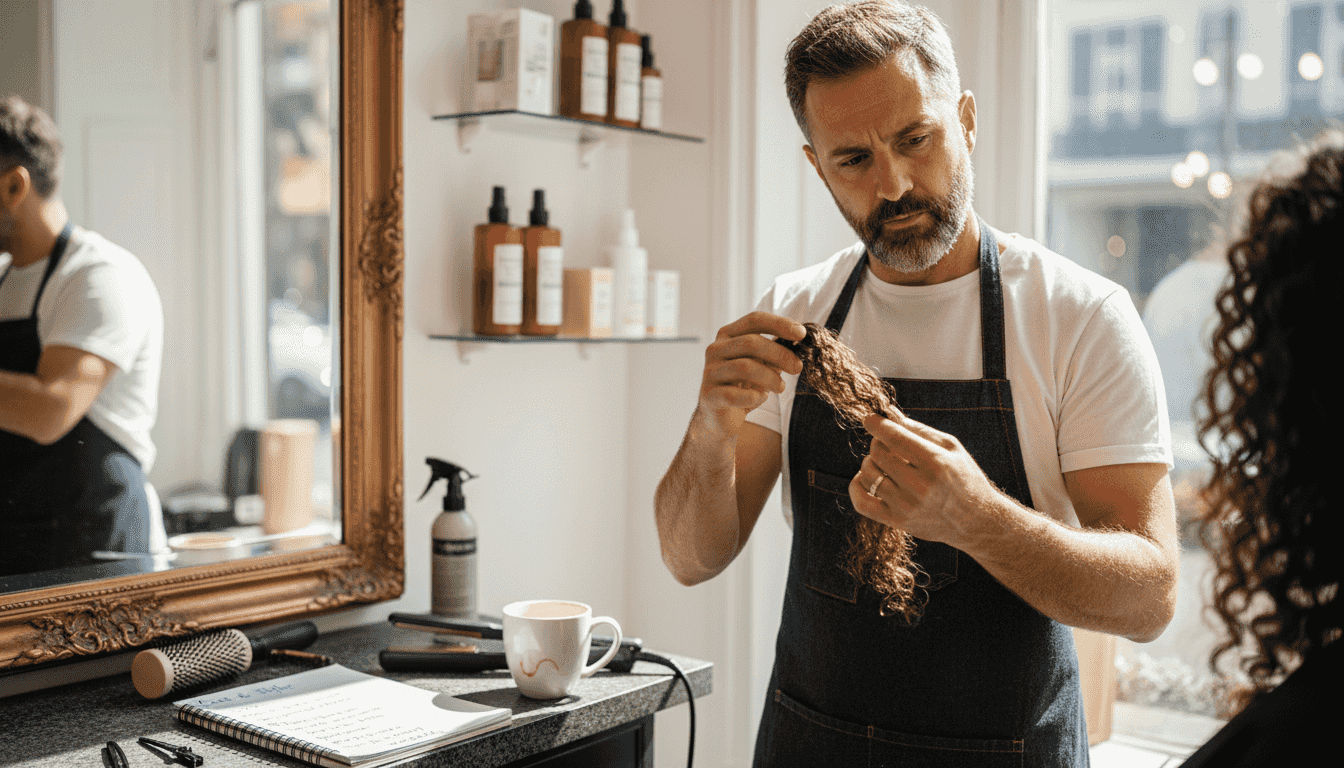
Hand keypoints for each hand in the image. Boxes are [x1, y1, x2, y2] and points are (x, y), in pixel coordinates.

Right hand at [695, 311, 804, 436]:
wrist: (721, 416)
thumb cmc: (744, 385)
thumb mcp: (761, 363)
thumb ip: (775, 350)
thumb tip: (800, 338)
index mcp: (728, 335)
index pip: (754, 320)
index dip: (779, 324)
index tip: (802, 334)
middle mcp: (715, 349)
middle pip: (751, 343)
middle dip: (780, 354)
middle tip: (797, 367)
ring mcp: (710, 372)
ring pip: (745, 368)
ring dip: (770, 378)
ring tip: (780, 387)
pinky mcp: (709, 395)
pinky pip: (735, 394)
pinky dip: (753, 397)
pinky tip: (759, 398)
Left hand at [848, 412, 1004, 548]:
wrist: (976, 521)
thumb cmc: (965, 478)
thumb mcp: (952, 448)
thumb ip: (920, 430)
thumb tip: (889, 416)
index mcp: (935, 463)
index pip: (895, 438)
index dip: (877, 425)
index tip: (869, 419)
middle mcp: (919, 486)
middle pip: (878, 453)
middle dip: (878, 443)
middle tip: (887, 444)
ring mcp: (906, 506)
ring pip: (867, 474)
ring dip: (870, 462)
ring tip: (884, 462)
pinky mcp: (897, 521)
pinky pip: (861, 502)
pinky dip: (856, 486)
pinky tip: (864, 477)